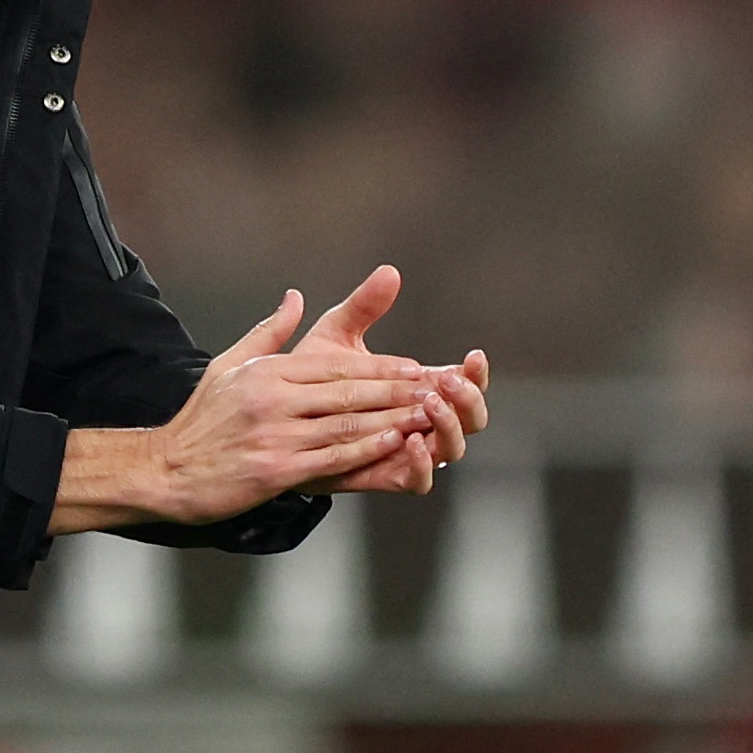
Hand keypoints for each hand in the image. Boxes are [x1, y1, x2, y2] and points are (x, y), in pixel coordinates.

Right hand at [149, 290, 441, 520]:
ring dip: (391, 420)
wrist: (165, 471)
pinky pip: (331, 458)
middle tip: (433, 389)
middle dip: (396, 391)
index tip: (413, 367)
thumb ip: (268, 334)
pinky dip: (366, 450)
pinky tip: (393, 444)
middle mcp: (272, 400)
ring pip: (346, 424)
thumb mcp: (228, 366)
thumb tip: (294, 297)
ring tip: (425, 416)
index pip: (335, 366)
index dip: (380, 367)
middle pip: (348, 392)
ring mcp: (275, 436)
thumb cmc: (199, 421)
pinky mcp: (275, 470)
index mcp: (266, 373)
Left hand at [292, 265, 488, 496]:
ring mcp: (408, 452)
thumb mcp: (336, 338)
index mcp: (421, 389)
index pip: (464, 383)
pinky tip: (412, 440)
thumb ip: (364, 307)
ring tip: (428, 403)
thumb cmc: (309, 381)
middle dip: (469, 400)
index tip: (473, 355)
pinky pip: (418, 481)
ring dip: (448, 426)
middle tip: (450, 381)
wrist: (276, 425)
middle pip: (472, 419)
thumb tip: (388, 271)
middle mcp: (423, 422)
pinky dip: (422, 463)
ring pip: (451, 450)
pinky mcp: (386, 477)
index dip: (476, 373)